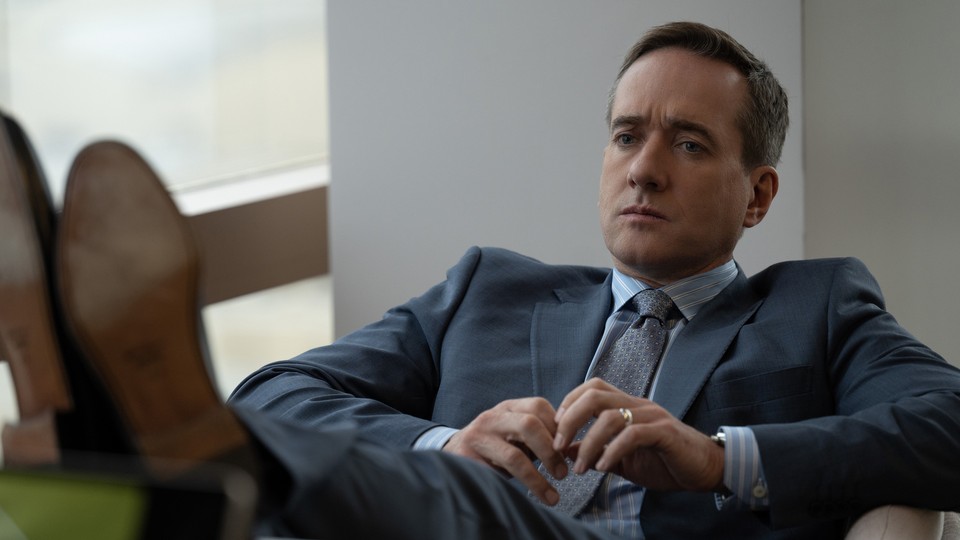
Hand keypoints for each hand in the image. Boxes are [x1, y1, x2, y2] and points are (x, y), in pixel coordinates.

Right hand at [443, 397, 567, 504]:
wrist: (452, 453)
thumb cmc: (494, 445)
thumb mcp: (514, 433)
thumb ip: (539, 435)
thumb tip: (571, 451)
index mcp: (508, 407)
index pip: (538, 406)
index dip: (559, 428)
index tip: (569, 450)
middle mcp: (492, 418)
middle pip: (529, 425)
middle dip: (550, 451)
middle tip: (562, 473)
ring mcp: (478, 438)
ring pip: (514, 456)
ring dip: (537, 478)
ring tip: (552, 495)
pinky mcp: (468, 461)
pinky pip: (497, 477)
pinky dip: (518, 488)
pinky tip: (529, 498)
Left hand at [553, 378, 724, 491]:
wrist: (704, 470)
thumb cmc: (663, 462)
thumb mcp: (621, 458)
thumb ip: (595, 451)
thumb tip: (565, 450)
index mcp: (626, 405)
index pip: (591, 388)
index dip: (568, 403)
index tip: (555, 430)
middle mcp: (637, 404)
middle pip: (595, 395)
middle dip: (570, 419)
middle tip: (558, 446)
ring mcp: (652, 416)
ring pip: (610, 416)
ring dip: (589, 443)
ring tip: (580, 468)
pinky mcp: (664, 432)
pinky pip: (632, 435)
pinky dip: (612, 451)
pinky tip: (603, 468)